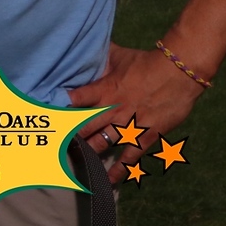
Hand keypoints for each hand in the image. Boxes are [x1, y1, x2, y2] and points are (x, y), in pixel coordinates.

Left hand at [68, 41, 205, 182]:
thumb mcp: (118, 55)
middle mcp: (113, 108)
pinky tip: (109, 178)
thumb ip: (100, 57)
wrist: (178, 73)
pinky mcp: (146, 134)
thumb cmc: (146, 62)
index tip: (46, 116)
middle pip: (84, 125)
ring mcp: (129, 123)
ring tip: (74, 161)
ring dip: (89, 152)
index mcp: (103, 88)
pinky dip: (121, 168)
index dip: (59, 107)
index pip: (74, 99)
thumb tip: (84, 47)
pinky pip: (131, 154)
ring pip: (103, 141)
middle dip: (69, 135)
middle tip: (55, 145)